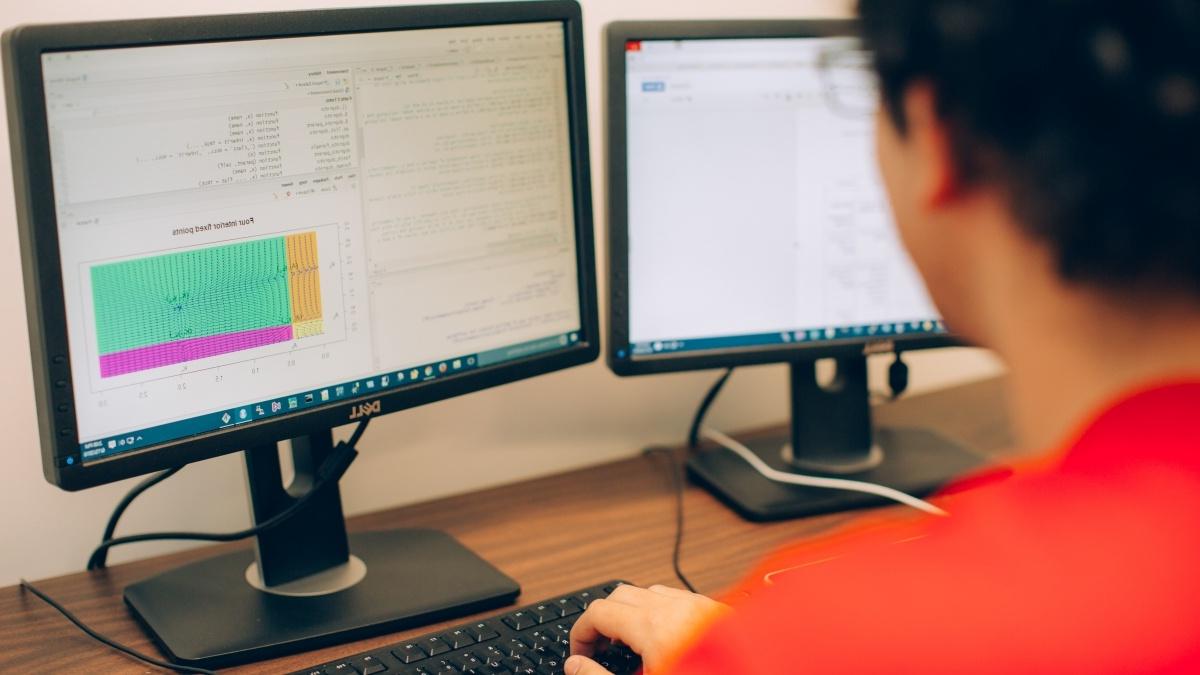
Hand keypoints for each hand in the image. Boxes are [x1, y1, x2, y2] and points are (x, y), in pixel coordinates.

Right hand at [566, 583, 730, 673]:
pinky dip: (661, 611)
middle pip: (621, 594)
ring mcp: (701, 606)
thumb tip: (576, 664)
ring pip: (651, 592)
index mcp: (655, 628)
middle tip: (602, 650)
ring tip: (631, 646)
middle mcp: (678, 608)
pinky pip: (678, 598)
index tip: (580, 654)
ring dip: (633, 612)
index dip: (581, 633)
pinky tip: (664, 639)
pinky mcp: (718, 611)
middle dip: (605, 619)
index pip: (599, 612)